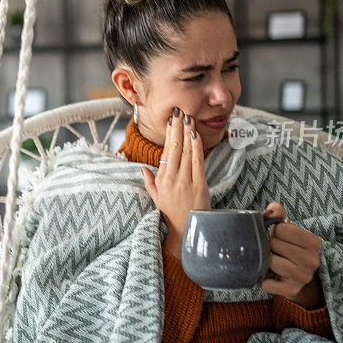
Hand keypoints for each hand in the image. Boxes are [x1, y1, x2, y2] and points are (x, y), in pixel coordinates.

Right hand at [141, 108, 210, 259]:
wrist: (186, 231)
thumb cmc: (171, 214)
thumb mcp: (156, 198)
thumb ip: (150, 182)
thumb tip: (143, 169)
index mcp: (161, 179)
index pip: (165, 151)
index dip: (169, 134)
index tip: (171, 120)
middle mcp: (171, 179)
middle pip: (174, 147)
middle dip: (177, 127)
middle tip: (179, 111)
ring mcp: (185, 181)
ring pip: (186, 152)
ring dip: (187, 133)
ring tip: (188, 118)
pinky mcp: (199, 185)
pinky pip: (197, 162)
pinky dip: (196, 147)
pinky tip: (195, 135)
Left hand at [259, 202, 324, 308]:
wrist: (298, 276)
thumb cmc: (290, 247)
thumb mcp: (288, 229)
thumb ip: (279, 215)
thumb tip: (272, 209)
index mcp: (314, 242)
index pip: (282, 229)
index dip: (274, 231)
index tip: (278, 236)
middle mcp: (312, 260)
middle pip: (274, 244)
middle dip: (269, 245)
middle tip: (274, 249)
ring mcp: (303, 277)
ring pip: (271, 263)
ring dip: (266, 261)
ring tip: (271, 260)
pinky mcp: (292, 290)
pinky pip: (266, 284)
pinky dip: (262, 279)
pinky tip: (269, 275)